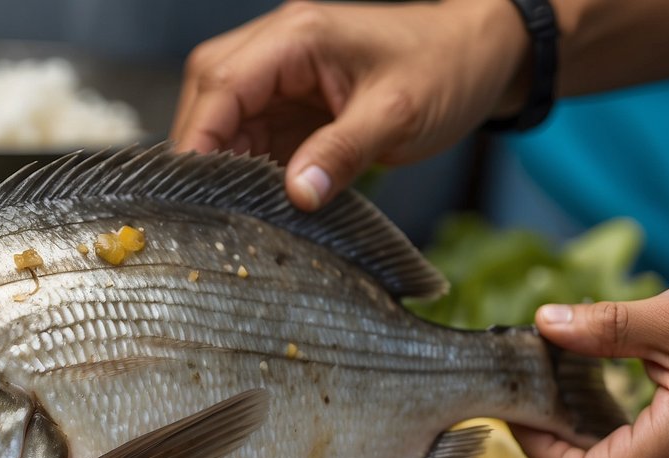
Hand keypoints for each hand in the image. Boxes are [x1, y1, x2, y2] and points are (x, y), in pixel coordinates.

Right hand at [170, 0, 529, 209]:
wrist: (478, 55)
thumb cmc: (445, 69)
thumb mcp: (397, 116)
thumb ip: (343, 153)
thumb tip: (296, 196)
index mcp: (296, 37)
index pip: (221, 83)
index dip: (197, 138)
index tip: (190, 192)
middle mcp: (278, 48)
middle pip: (208, 95)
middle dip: (202, 152)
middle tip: (204, 209)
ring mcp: (282, 75)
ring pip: (222, 117)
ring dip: (221, 163)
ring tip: (228, 210)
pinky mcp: (291, 102)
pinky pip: (251, 134)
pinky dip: (245, 168)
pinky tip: (251, 201)